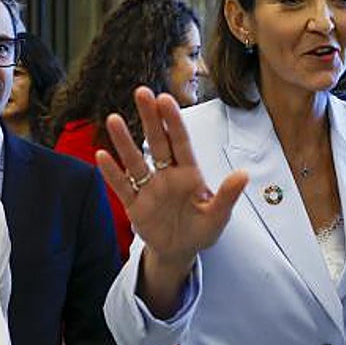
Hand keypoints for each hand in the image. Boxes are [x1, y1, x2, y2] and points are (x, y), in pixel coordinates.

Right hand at [95, 87, 247, 270]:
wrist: (180, 252)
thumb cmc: (201, 230)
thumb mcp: (218, 216)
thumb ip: (227, 195)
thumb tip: (243, 174)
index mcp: (189, 174)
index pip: (180, 142)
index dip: (173, 121)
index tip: (165, 99)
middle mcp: (167, 175)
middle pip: (157, 142)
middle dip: (150, 118)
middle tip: (142, 92)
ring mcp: (149, 189)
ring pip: (135, 161)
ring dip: (124, 142)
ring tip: (114, 120)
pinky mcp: (135, 206)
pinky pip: (122, 188)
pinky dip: (112, 174)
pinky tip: (102, 156)